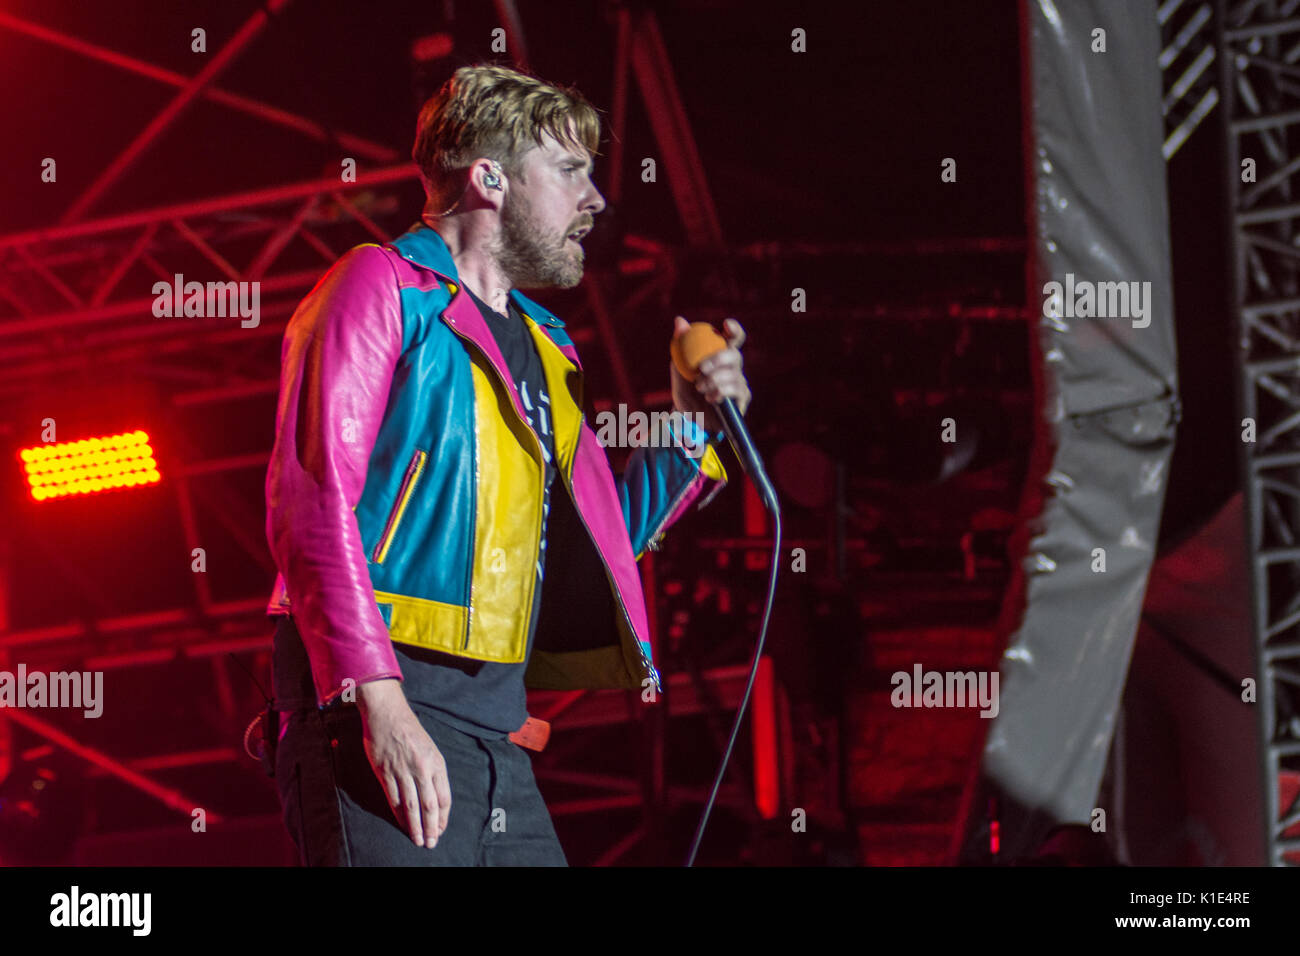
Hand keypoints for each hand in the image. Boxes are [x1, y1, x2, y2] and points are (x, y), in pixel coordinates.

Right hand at [356, 679, 450, 847]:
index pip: (444, 797)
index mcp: (437, 763)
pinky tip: (401, 824)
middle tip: (431, 843)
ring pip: (411, 806)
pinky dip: (398, 815)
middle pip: (429, 806)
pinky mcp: (385, 772)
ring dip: (415, 826)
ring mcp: (403, 771)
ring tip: (418, 840)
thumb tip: (435, 798)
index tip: (441, 829)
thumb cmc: (410, 731)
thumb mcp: (430, 749)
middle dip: (432, 828)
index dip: (443, 817)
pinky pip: (394, 799)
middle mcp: (422, 769)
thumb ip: (433, 772)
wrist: (388, 714)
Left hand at [669, 316, 751, 434]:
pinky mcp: (742, 398)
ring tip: (700, 388)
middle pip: (735, 355)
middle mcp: (733, 366)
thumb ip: (681, 344)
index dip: (734, 330)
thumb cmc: (685, 389)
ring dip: (714, 380)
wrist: (686, 417)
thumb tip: (679, 321)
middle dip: (718, 359)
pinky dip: (721, 392)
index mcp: (720, 354)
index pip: (733, 338)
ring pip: (734, 374)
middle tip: (702, 368)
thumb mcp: (679, 367)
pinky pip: (736, 390)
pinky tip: (710, 398)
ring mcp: (739, 382)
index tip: (726, 325)